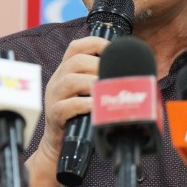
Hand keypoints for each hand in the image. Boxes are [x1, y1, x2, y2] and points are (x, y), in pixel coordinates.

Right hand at [39, 36, 108, 161]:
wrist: (59, 143)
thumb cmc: (80, 116)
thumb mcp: (86, 92)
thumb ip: (100, 80)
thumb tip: (132, 72)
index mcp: (65, 71)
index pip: (75, 47)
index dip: (95, 43)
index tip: (113, 48)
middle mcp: (57, 80)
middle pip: (75, 61)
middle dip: (98, 64)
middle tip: (113, 76)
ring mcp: (54, 97)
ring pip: (70, 80)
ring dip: (92, 83)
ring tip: (106, 90)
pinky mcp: (54, 115)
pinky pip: (66, 106)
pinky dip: (84, 104)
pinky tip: (97, 106)